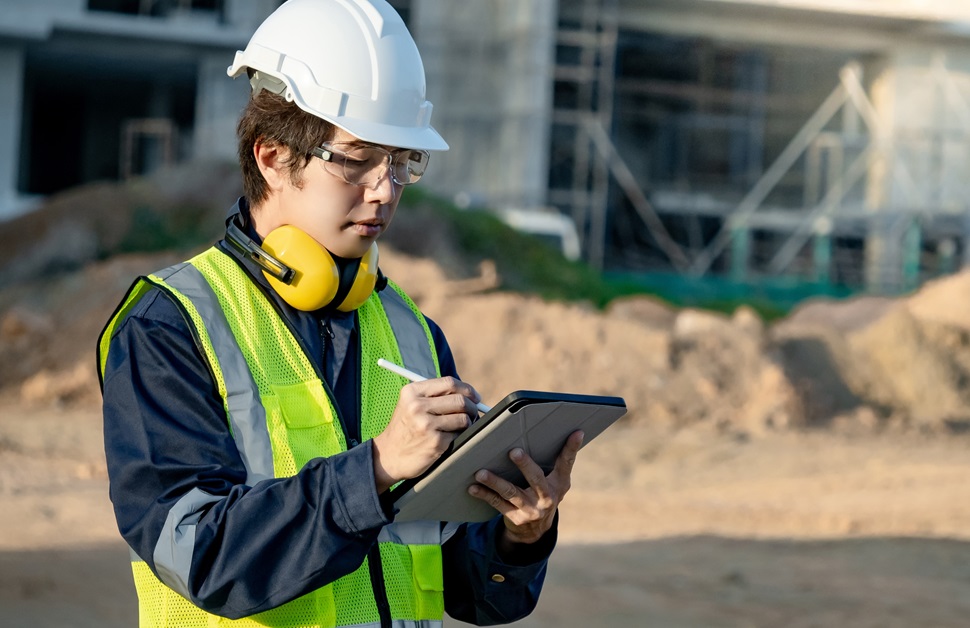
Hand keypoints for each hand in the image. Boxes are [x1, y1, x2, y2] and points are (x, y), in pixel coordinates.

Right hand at [372, 377, 481, 492]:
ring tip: (459, 428)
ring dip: (467, 424)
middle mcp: (418, 406)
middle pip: (460, 400)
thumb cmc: (406, 428)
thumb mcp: (411, 405)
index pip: (449, 383)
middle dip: (472, 407)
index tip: (474, 397)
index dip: (467, 389)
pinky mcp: (435, 442)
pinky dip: (460, 437)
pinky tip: (449, 440)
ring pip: (463, 418)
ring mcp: (426, 425)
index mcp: (412, 392)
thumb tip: (469, 394)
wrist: (388, 456)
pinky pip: (460, 435)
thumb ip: (434, 395)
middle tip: (473, 413)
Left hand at [468, 430, 583, 547]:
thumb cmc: (542, 495)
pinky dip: (485, 494)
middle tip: (514, 452)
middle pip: (536, 478)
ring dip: (495, 482)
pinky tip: (473, 487)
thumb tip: (547, 433)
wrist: (535, 531)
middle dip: (525, 465)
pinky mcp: (516, 518)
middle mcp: (547, 497)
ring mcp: (532, 509)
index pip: (566, 463)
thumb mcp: (553, 483)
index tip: (577, 432)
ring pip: (512, 492)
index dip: (572, 448)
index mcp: (559, 484)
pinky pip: (498, 504)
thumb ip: (553, 463)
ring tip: (481, 473)